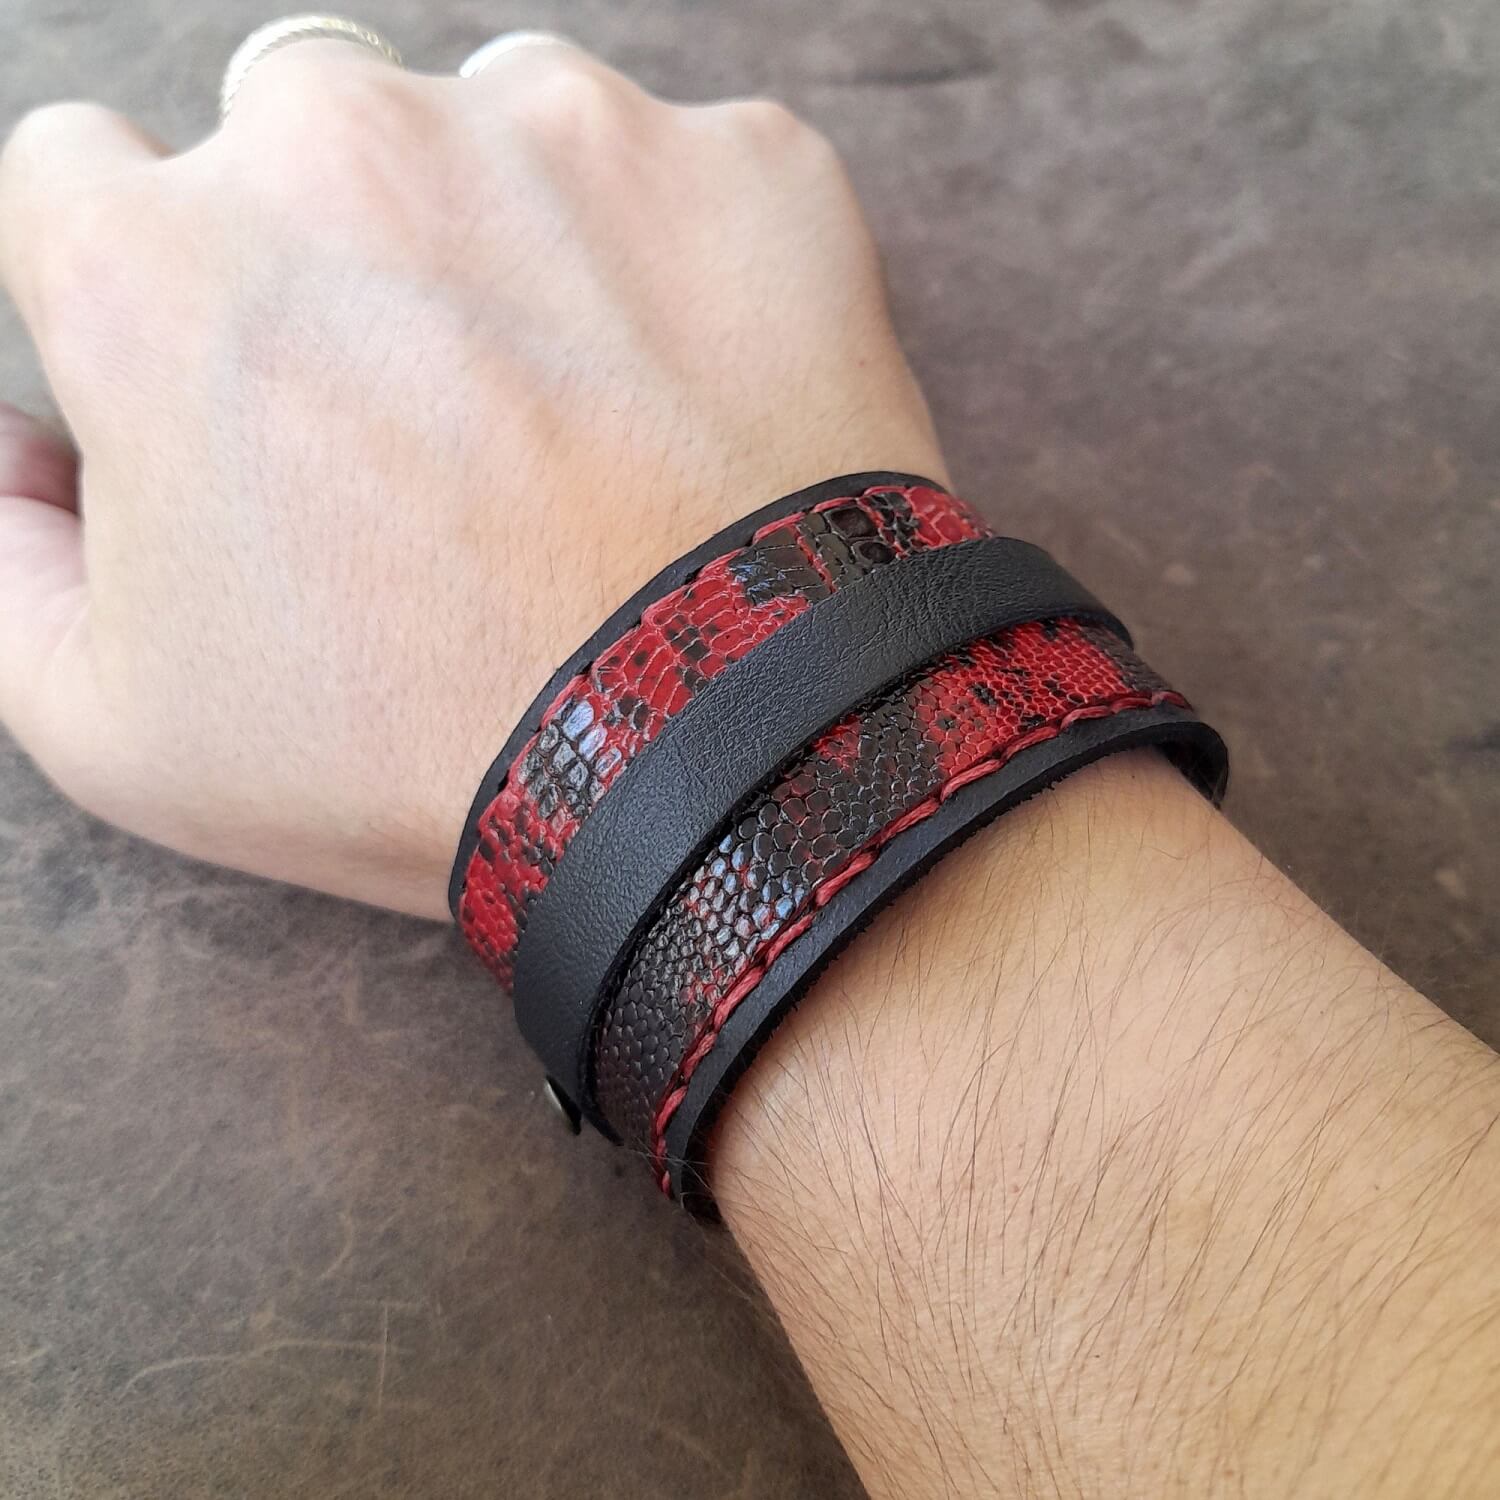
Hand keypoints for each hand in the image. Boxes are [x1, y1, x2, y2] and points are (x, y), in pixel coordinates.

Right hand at [0, 38, 944, 917]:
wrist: (720, 763)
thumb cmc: (418, 757)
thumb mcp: (124, 725)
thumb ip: (9, 562)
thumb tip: (8, 449)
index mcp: (155, 265)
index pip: (80, 182)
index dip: (153, 288)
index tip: (239, 374)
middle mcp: (344, 145)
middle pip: (293, 125)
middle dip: (334, 240)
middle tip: (427, 409)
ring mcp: (563, 134)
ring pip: (494, 127)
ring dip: (511, 233)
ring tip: (574, 414)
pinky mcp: (743, 166)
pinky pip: (684, 172)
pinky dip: (682, 260)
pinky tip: (696, 395)